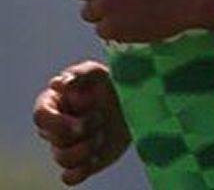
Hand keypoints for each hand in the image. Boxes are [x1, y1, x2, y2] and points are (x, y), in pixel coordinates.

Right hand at [32, 61, 129, 184]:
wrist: (138, 102)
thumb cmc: (111, 84)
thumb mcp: (98, 72)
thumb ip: (79, 73)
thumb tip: (56, 84)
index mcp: (54, 104)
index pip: (40, 116)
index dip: (58, 120)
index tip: (81, 114)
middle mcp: (57, 128)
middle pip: (54, 138)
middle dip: (81, 128)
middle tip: (101, 117)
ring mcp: (70, 146)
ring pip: (62, 159)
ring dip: (84, 149)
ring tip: (101, 136)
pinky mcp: (84, 162)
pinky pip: (70, 177)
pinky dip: (78, 173)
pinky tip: (94, 159)